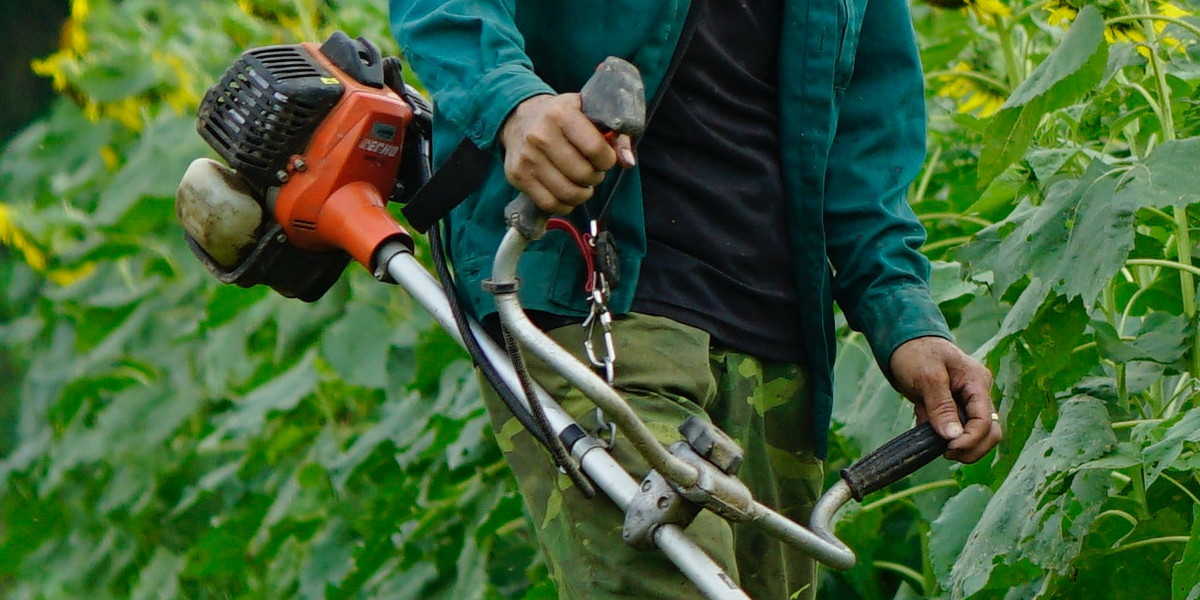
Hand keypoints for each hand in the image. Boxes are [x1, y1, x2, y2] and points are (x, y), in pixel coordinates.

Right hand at [500, 93, 634, 213]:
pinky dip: (565, 205)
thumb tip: (628, 162)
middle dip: (596, 177)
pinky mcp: (517, 175)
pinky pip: (549, 203)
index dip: (607, 160)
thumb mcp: (588, 113)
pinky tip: (568, 194)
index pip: (595, 148)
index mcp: (560, 114)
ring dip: (583, 194)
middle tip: (594, 172)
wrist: (520, 118)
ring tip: (583, 184)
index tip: (606, 159)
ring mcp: (526, 157)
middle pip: (582, 174)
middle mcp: (540, 135)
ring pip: (567, 193)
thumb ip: (615, 135)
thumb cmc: (563, 117)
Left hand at [889, 336, 1000, 463]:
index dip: (971, 440)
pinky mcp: (952, 409)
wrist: (902, 343)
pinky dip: (940, 435)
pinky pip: (953, 430)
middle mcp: (977, 394)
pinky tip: (923, 422)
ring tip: (929, 434)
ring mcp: (966, 403)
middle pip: (989, 433)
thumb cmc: (916, 352)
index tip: (948, 450)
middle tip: (944, 453)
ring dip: (955, 444)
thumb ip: (941, 406)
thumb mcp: (928, 376)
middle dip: (971, 449)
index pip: (986, 421)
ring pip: (973, 435)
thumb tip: (954, 437)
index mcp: (977, 383)